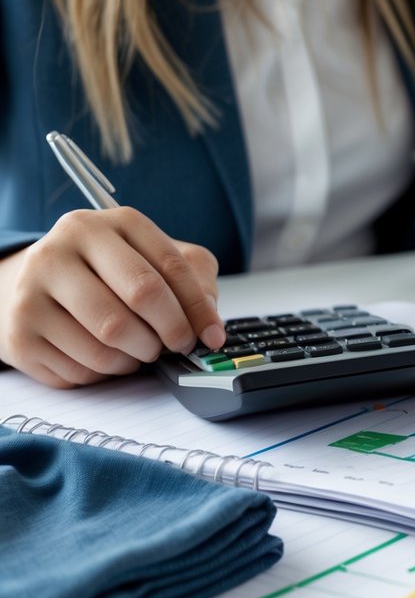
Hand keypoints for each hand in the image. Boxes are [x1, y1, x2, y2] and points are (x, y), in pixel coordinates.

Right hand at [0, 208, 224, 387]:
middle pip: (140, 296)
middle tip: (178, 345)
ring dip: (139, 356)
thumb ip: (193, 280)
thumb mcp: (153, 260)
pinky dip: (107, 372)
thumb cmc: (107, 274)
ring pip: (110, 339)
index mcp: (107, 224)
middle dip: (172, 331)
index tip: (213, 336)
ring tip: (141, 349)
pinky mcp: (19, 334)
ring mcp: (33, 290)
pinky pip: (83, 369)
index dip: (199, 308)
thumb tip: (209, 324)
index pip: (169, 265)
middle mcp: (64, 249)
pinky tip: (107, 357)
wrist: (32, 286)